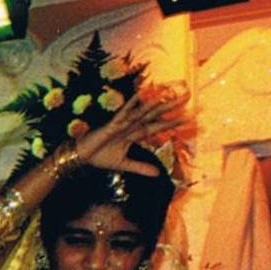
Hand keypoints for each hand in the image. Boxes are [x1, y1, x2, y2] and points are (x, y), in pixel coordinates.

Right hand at [71, 84, 186, 175]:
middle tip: (187, 96)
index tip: (189, 117)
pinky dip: (132, 104)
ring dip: (156, 103)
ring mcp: (122, 123)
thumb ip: (141, 167)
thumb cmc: (100, 157)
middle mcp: (131, 125)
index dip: (172, 123)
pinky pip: (124, 113)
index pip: (157, 127)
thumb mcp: (123, 164)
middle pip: (155, 115)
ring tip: (170, 95)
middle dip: (171, 107)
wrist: (81, 157)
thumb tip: (158, 175)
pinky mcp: (112, 124)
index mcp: (134, 134)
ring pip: (143, 111)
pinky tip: (141, 94)